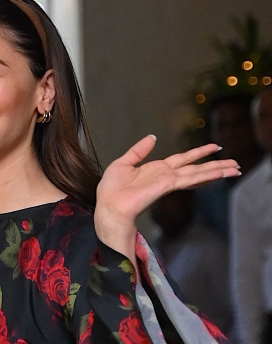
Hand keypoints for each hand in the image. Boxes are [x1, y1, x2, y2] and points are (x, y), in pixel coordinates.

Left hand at [95, 135, 239, 258]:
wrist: (108, 206)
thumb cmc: (111, 190)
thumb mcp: (123, 163)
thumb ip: (139, 150)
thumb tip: (152, 137)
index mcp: (156, 170)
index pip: (182, 159)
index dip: (198, 153)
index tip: (214, 148)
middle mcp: (166, 176)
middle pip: (195, 167)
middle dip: (215, 164)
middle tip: (235, 163)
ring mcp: (168, 181)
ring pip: (198, 173)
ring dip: (217, 170)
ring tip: (235, 168)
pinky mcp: (167, 185)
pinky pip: (190, 178)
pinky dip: (206, 175)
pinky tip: (219, 173)